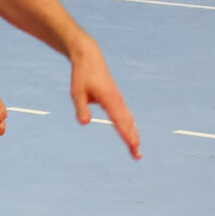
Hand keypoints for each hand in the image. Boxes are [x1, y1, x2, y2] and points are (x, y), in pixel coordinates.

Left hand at [67, 43, 142, 158]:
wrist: (89, 58)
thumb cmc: (82, 76)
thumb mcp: (77, 92)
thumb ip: (81, 108)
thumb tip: (84, 123)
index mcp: (110, 100)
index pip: (120, 122)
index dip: (127, 136)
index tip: (134, 147)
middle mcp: (118, 101)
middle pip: (128, 124)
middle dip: (133, 140)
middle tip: (138, 156)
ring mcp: (119, 100)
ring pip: (129, 120)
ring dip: (133, 134)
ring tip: (136, 149)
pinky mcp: (117, 98)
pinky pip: (126, 115)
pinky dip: (130, 126)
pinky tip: (131, 133)